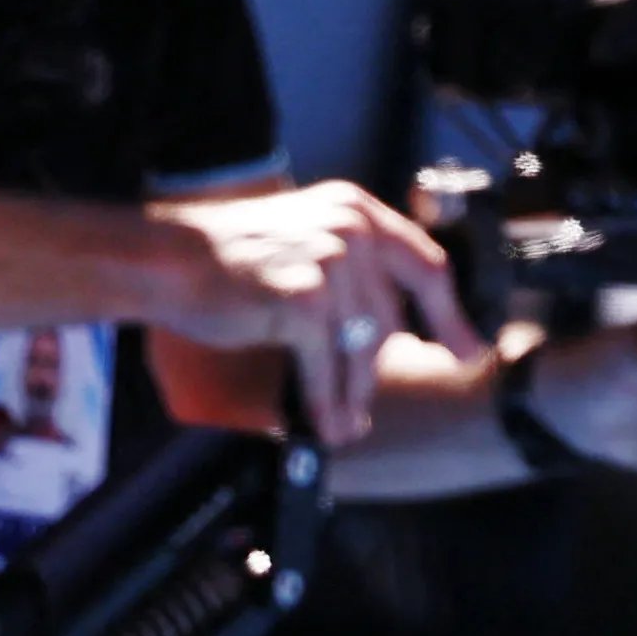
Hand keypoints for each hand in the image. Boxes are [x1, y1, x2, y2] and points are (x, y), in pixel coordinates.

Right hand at [147, 180, 480, 445]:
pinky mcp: (304, 300)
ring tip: (345, 423)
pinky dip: (326, 399)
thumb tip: (396, 323)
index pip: (426, 265)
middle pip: (390, 318)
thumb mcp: (307, 238)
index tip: (468, 350)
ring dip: (352, 393)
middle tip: (362, 404)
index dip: (450, 314)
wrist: (168, 257)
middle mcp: (353, 230)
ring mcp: (331, 263)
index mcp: (360, 211)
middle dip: (375, 369)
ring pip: (361, 347)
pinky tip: (325, 423)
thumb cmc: (230, 257)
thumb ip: (353, 266)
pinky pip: (327, 364)